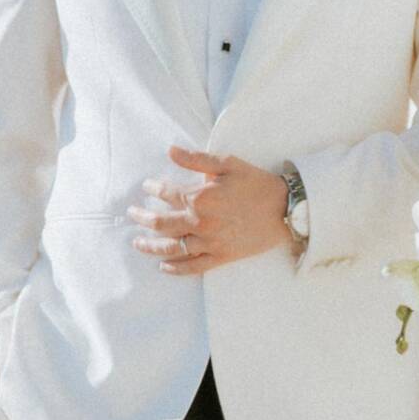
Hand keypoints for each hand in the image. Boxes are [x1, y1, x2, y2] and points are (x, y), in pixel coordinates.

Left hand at [129, 148, 290, 273]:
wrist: (285, 209)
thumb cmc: (256, 183)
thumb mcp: (228, 164)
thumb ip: (196, 159)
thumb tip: (170, 151)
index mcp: (201, 197)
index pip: (167, 193)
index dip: (153, 189)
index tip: (147, 187)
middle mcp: (201, 222)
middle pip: (161, 223)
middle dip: (143, 218)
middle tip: (132, 215)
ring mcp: (210, 242)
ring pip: (172, 248)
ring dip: (151, 246)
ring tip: (138, 243)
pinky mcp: (221, 256)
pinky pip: (193, 267)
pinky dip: (176, 268)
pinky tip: (164, 267)